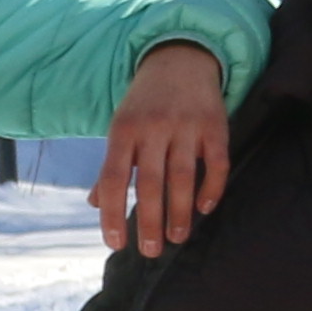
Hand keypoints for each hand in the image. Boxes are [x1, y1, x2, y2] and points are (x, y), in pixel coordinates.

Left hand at [96, 39, 233, 251]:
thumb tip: (95, 203)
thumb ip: (111, 166)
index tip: (116, 244)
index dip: (112, 214)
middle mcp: (153, 128)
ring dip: (180, 212)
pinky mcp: (215, 126)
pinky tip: (205, 208)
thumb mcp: (121, 127)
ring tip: (178, 237)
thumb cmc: (145, 103)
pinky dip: (211, 188)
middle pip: (150, 183)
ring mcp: (186, 126)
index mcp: (123, 130)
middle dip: (149, 221)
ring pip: (182, 177)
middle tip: (151, 251)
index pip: (113, 178)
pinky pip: (216, 163)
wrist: (180, 59)